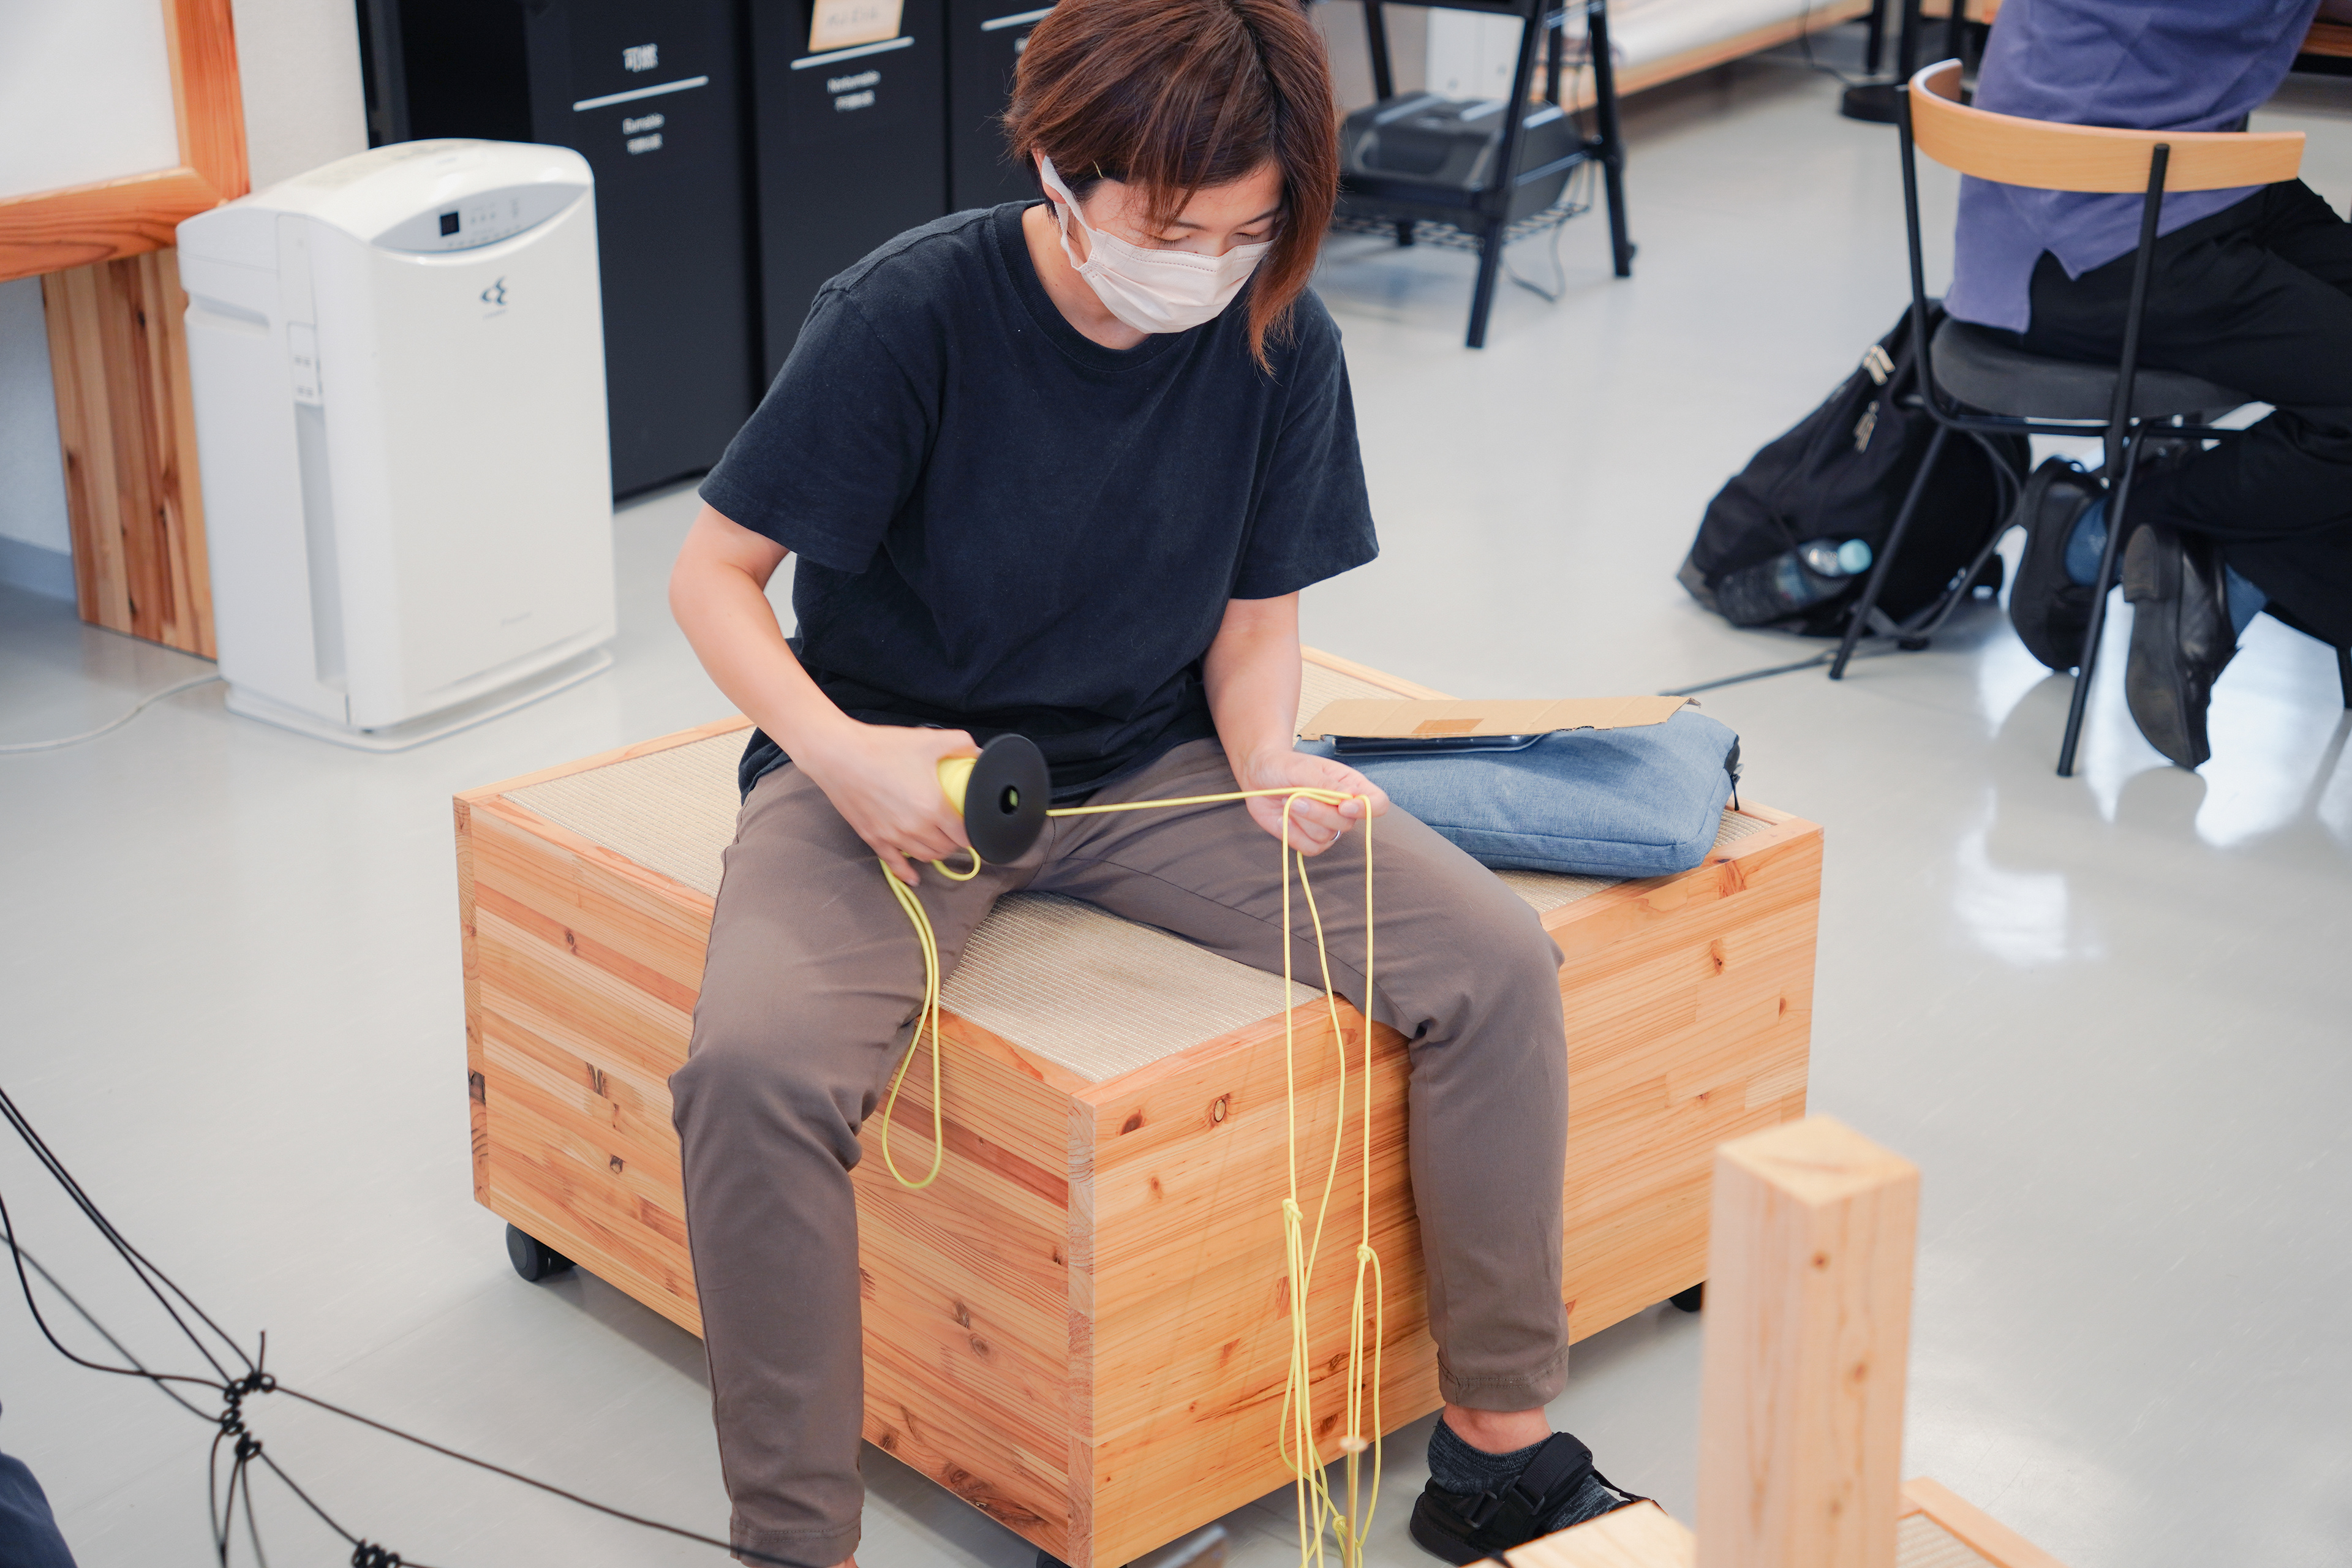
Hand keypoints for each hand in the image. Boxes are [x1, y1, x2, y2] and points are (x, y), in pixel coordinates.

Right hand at [795, 722, 977, 885]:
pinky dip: (907, 873)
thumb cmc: (882, 747)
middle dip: (955, 841)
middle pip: (946, 849)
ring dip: (936, 852)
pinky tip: (914, 877)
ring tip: (938, 841)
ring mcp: (894, 836)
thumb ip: (960, 744)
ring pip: (925, 857)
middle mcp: (916, 828)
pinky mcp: (874, 838)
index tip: (972, 825)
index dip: (972, 831)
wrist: (839, 755)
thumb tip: (978, 753)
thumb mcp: (928, 740)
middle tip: (955, 829)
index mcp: (934, 807)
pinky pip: (895, 864)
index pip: (964, 835)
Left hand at [1236, 748, 1387, 856]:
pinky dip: (1292, 834)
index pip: (1378, 803)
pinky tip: (1284, 817)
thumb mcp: (1304, 769)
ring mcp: (1326, 825)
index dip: (1366, 809)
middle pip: (1347, 824)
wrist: (1259, 775)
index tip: (1343, 806)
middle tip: (1297, 797)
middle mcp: (1343, 808)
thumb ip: (1327, 785)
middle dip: (1319, 813)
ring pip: (1326, 837)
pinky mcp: (1308, 838)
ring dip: (1303, 820)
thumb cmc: (1284, 766)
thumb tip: (1350, 799)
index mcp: (1350, 785)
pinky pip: (1310, 848)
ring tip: (1289, 801)